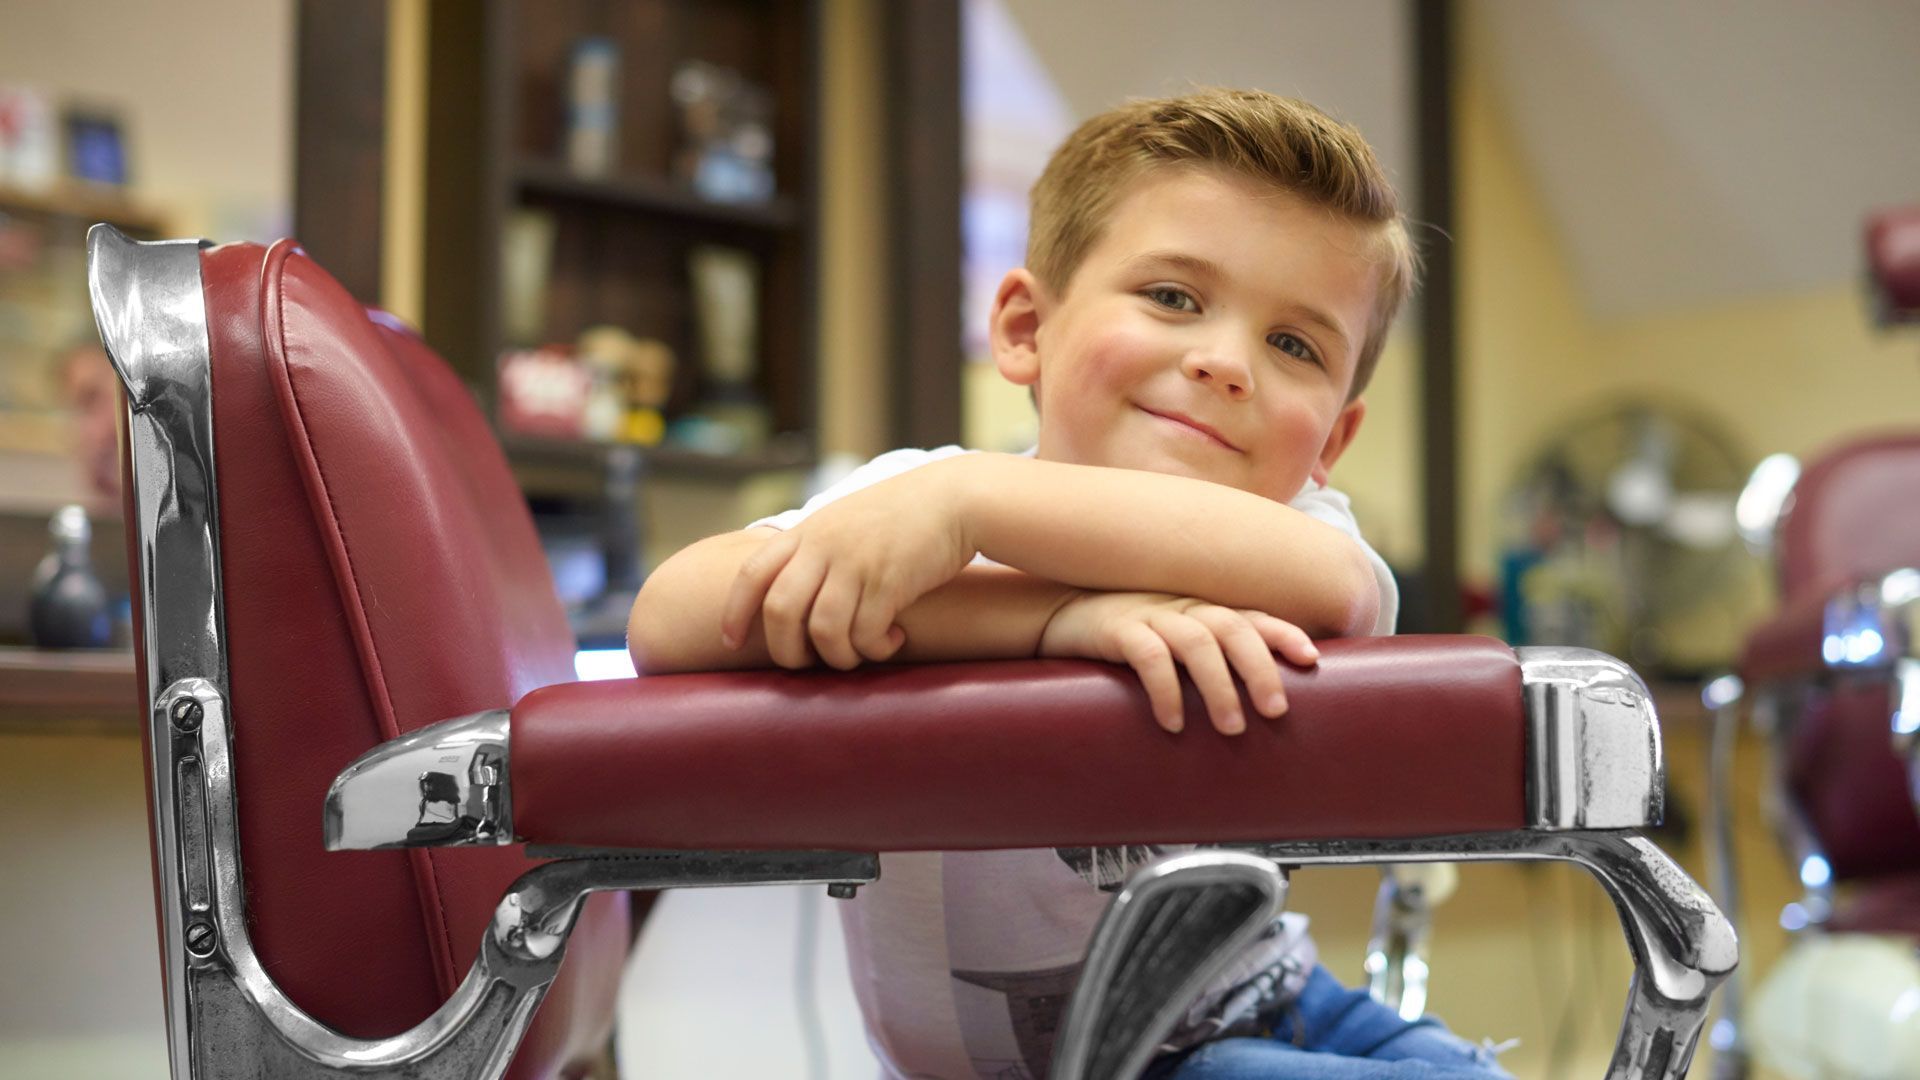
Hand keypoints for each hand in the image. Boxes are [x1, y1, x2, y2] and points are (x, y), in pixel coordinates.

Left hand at [721, 463, 976, 668]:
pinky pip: (866, 634)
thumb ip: (814, 550)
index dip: (735, 613)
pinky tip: (891, 640)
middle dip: (787, 652)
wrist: (954, 498)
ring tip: (856, 654)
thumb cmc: (900, 516)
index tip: (731, 642)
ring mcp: (856, 563)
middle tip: (805, 664)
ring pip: (823, 631)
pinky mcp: (890, 582)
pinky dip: (875, 649)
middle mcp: (824, 547)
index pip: (752, 574)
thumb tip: (787, 593)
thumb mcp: (844, 521)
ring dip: (837, 657)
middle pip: (780, 612)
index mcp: (807, 532)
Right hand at [1038, 591, 1318, 734]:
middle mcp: (1181, 607)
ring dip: (1220, 686)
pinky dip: (1167, 689)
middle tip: (1276, 711)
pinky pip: (1148, 655)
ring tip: (1232, 728)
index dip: (1283, 633)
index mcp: (1198, 609)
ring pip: (1198, 642)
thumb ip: (1202, 656)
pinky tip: (1174, 721)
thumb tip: (1243, 705)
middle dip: (1260, 668)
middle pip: (1233, 628)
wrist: (1054, 613)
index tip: (1310, 659)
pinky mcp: (1116, 629)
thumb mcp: (1167, 638)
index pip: (1251, 616)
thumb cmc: (1120, 633)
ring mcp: (1148, 614)